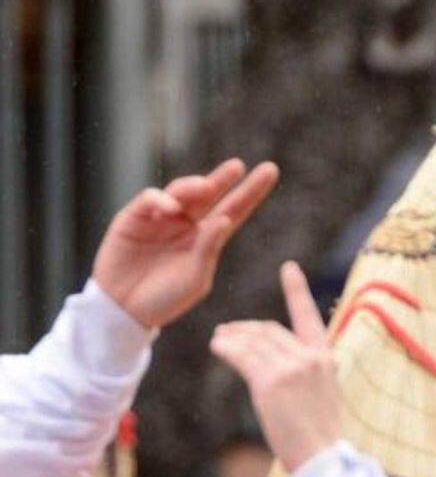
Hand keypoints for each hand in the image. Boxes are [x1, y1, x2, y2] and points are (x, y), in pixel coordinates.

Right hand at [92, 159, 278, 328]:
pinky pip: (149, 199)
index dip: (251, 191)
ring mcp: (160, 218)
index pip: (233, 210)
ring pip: (180, 191)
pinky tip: (171, 206)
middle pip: (209, 194)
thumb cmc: (165, 299)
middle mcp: (186, 223)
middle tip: (238, 166)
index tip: (271, 171)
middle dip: (223, 178)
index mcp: (206, 238)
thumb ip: (209, 249)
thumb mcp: (195, 278)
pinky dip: (161, 199)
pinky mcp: (133, 218)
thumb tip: (225, 220)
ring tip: (205, 186)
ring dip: (193, 186)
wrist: (124, 311)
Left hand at [210, 262, 339, 471]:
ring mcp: (293, 368)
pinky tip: (218, 346)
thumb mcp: (319, 395)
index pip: (308, 317)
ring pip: (254, 341)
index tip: (289, 267)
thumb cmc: (319, 434)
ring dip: (232, 337)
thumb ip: (302, 372)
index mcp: (326, 358)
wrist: (323, 457)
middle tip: (227, 332)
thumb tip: (271, 365)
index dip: (296, 289)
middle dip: (245, 328)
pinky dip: (227, 348)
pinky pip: (243, 356)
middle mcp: (311, 357)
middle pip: (270, 330)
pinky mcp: (272, 381)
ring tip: (218, 339)